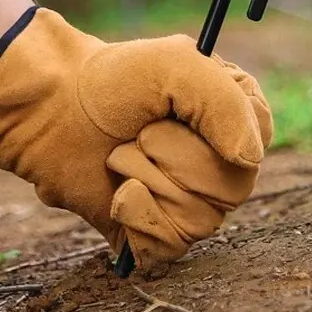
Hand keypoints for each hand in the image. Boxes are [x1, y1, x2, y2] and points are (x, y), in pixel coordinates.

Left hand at [0, 7, 272, 270]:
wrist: (54, 110)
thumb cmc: (113, 81)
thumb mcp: (175, 65)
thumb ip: (224, 102)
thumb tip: (248, 160)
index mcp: (235, 113)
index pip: (258, 142)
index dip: (216, 134)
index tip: (176, 111)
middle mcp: (221, 158)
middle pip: (232, 188)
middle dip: (173, 157)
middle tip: (141, 132)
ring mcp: (191, 197)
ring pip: (201, 219)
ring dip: (148, 179)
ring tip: (123, 154)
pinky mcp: (160, 229)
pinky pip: (169, 246)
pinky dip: (136, 215)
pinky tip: (118, 191)